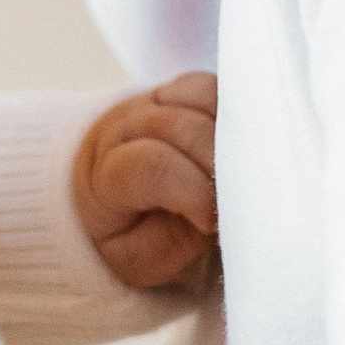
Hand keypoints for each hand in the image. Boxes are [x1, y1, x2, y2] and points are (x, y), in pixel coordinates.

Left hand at [71, 73, 218, 289]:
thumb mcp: (144, 260)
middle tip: (238, 198)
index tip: (213, 224)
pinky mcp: (173, 90)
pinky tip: (236, 143)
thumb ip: (180, 238)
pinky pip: (209, 85)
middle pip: (183, 128)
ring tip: (240, 171)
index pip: (152, 166)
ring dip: (229, 134)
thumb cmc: (132, 237)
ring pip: (200, 97)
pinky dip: (229, 110)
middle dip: (219, 165)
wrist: (110, 202)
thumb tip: (226, 210)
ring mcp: (147, 103)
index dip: (193, 193)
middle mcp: (122, 128)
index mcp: (105, 176)